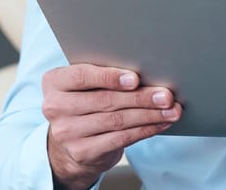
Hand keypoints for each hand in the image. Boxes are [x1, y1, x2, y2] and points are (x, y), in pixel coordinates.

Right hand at [41, 64, 181, 189]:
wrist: (69, 144)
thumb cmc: (83, 104)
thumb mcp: (83, 86)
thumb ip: (103, 77)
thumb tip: (146, 75)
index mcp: (54, 82)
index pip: (82, 76)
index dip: (110, 77)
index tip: (135, 79)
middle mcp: (55, 107)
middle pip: (105, 100)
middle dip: (141, 97)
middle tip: (166, 95)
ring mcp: (67, 132)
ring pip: (116, 121)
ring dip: (149, 115)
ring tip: (170, 110)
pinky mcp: (82, 151)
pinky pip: (120, 139)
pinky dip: (144, 130)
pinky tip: (159, 123)